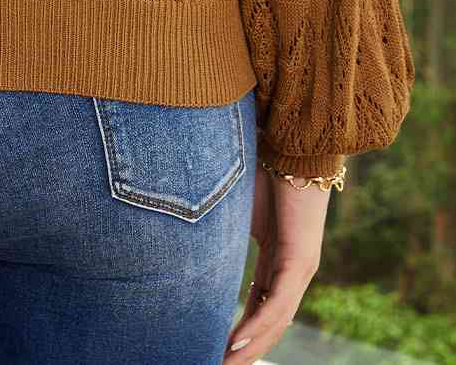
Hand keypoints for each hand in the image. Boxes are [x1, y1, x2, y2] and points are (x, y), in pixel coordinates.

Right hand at [222, 163, 329, 362]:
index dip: (240, 329)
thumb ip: (221, 224)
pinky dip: (258, 325)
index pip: (259, 304)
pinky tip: (239, 342)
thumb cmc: (263, 164)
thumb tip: (185, 222)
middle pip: (269, 321)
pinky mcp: (301, 259)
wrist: (291, 144)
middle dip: (243, 348)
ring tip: (224, 363)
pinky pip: (278, 303)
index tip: (216, 346)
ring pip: (275, 320)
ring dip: (249, 346)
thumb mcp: (234, 205)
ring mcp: (300, 266)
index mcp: (279, 258)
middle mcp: (293, 268)